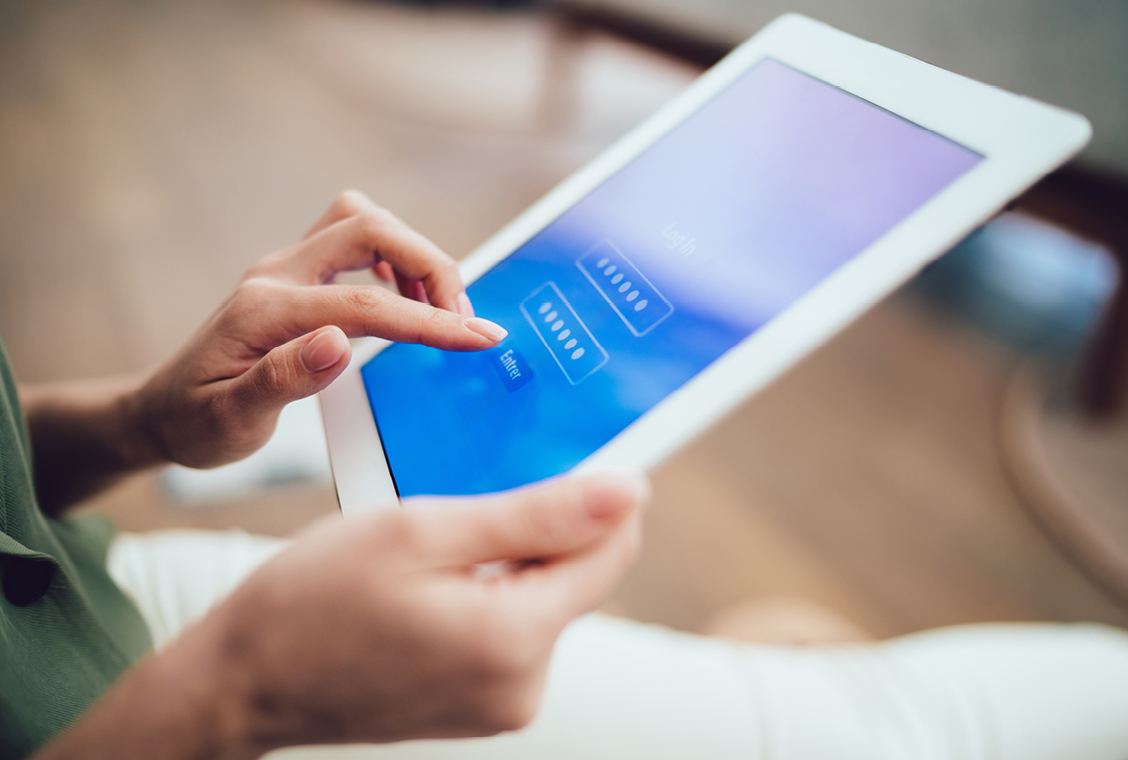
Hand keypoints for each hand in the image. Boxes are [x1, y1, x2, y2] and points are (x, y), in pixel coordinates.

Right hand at [37, 473, 647, 759]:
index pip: (609, 551)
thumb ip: (534, 515)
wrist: (243, 679)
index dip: (605, 494)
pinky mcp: (481, 703)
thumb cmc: (314, 597)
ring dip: (510, 553)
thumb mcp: (422, 532)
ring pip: (541, 597)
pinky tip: (435, 572)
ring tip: (442, 533)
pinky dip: (488, 588)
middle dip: (543, 522)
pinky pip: (509, 626)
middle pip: (576, 575)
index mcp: (514, 640)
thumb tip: (626, 492)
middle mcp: (522, 685)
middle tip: (479, 483)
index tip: (585, 447)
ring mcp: (501, 702)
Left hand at [130, 190, 506, 468]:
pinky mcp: (298, 275)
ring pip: (363, 219)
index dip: (431, 320)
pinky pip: (356, 238)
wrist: (162, 410)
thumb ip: (283, 380)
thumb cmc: (197, 421)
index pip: (366, 304)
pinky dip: (394, 258)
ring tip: (438, 306)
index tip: (481, 338)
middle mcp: (277, 274)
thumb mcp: (232, 421)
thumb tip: (337, 343)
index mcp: (266, 311)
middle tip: (463, 319)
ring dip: (411, 252)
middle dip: (429, 264)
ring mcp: (287, 268)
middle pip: (368, 226)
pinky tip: (405, 298)